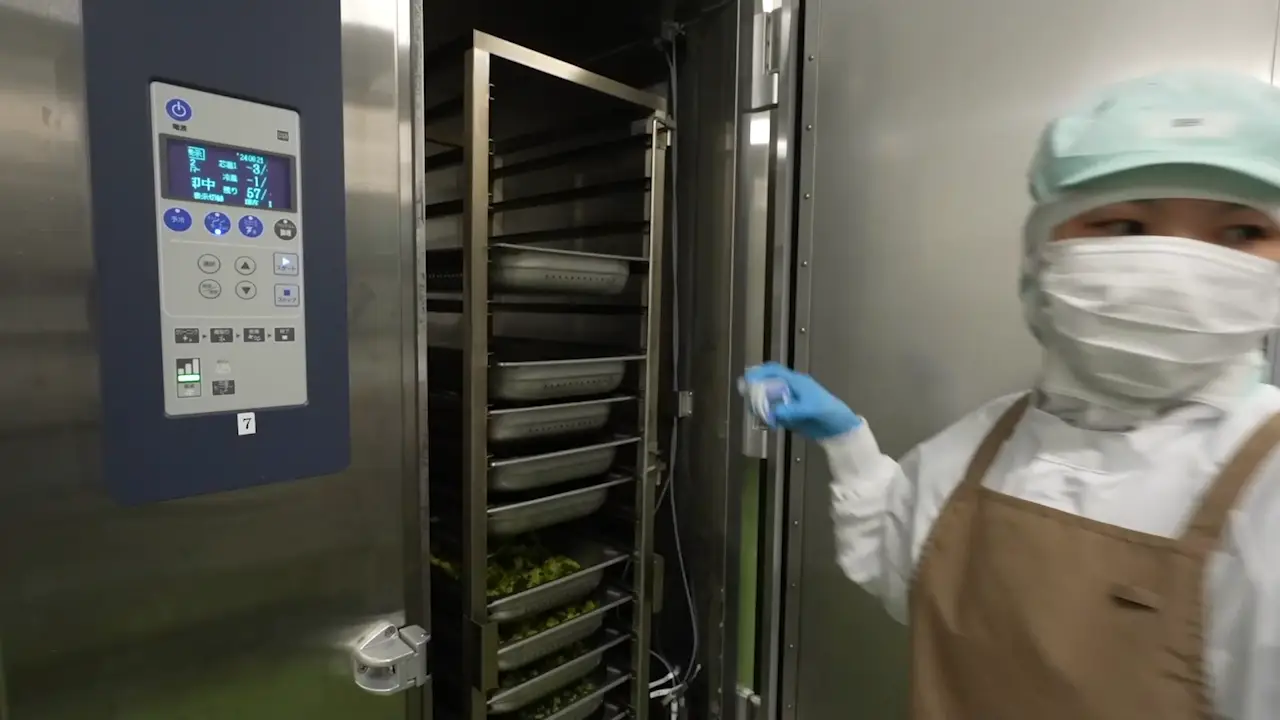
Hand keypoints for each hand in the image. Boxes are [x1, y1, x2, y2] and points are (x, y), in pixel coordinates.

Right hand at [741, 363, 860, 439]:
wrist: (839, 428)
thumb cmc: (829, 412)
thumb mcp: (811, 409)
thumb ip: (792, 411)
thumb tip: (773, 413)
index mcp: (796, 382)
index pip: (775, 371)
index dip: (760, 372)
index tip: (747, 378)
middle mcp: (790, 390)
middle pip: (768, 385)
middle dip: (756, 391)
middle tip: (748, 400)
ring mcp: (789, 403)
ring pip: (769, 400)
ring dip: (760, 406)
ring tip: (756, 413)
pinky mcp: (790, 415)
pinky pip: (773, 413)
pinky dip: (767, 417)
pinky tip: (766, 423)